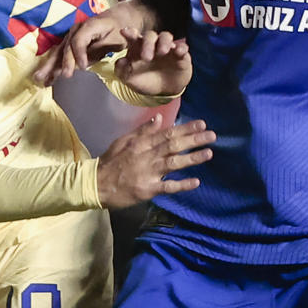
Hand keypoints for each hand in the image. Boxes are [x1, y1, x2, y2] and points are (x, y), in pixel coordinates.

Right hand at [32, 3, 154, 85]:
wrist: (122, 17)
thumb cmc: (121, 28)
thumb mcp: (116, 38)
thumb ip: (100, 48)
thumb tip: (83, 62)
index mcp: (89, 25)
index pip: (78, 41)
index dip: (79, 55)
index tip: (84, 68)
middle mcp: (76, 30)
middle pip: (64, 47)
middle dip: (57, 63)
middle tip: (53, 76)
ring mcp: (72, 36)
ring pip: (59, 52)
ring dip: (49, 66)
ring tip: (39, 79)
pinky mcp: (72, 44)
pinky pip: (62, 56)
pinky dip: (55, 67)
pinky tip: (47, 79)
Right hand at [95, 116, 214, 207]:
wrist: (96, 184)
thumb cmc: (110, 162)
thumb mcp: (123, 141)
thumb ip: (142, 130)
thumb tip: (158, 117)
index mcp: (141, 143)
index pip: (167, 133)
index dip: (185, 128)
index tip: (202, 124)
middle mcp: (146, 156)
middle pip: (173, 145)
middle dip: (193, 140)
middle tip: (211, 135)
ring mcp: (148, 173)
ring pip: (173, 163)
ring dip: (192, 158)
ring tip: (208, 153)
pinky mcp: (147, 189)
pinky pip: (167, 187)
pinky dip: (181, 184)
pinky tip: (196, 182)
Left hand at [109, 27, 190, 99]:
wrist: (164, 91)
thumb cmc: (145, 81)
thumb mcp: (130, 79)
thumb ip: (122, 71)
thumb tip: (120, 61)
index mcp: (138, 48)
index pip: (133, 36)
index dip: (129, 32)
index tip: (124, 32)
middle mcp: (152, 45)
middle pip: (150, 35)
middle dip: (148, 43)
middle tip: (146, 57)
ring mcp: (167, 48)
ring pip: (166, 36)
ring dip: (164, 42)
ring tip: (162, 52)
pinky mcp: (180, 55)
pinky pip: (182, 47)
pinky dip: (181, 48)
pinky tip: (179, 52)